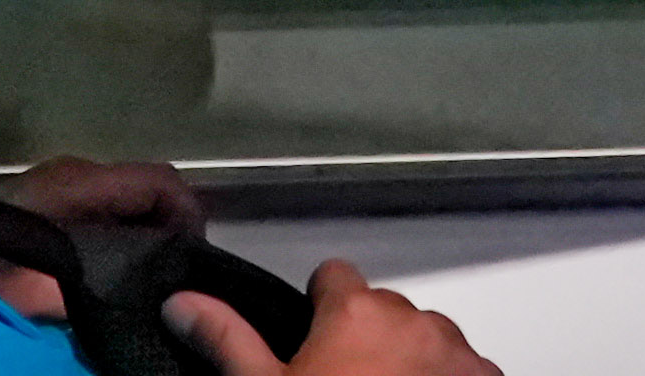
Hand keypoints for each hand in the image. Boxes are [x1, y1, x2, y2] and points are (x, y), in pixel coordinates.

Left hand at [0, 154, 206, 317]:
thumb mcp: (33, 285)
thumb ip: (87, 289)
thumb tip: (133, 304)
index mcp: (81, 183)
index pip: (160, 182)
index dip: (189, 217)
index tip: (195, 264)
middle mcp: (75, 174)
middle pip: (147, 190)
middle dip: (170, 230)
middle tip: (176, 284)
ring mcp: (57, 185)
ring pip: (124, 203)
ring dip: (145, 236)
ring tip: (148, 286)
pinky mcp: (42, 202)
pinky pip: (99, 213)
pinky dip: (118, 238)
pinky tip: (110, 277)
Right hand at [169, 259, 502, 375]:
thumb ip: (228, 341)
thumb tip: (182, 304)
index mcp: (353, 311)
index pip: (332, 277)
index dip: (319, 308)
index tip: (313, 343)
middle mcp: (411, 318)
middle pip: (381, 311)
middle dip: (367, 341)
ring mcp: (455, 351)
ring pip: (425, 340)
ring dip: (409, 363)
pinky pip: (462, 369)